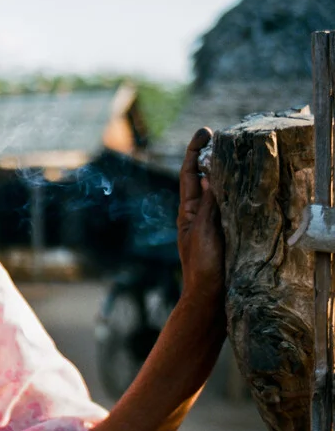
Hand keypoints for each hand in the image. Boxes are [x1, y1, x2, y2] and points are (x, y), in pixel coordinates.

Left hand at [177, 128, 224, 304]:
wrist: (209, 298)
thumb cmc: (202, 267)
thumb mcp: (203, 232)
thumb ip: (207, 206)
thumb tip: (207, 178)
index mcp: (188, 212)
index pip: (190, 174)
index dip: (195, 151)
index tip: (205, 132)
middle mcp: (197, 216)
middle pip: (202, 179)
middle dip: (209, 157)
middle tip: (222, 137)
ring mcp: (209, 225)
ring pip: (215, 192)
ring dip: (222, 174)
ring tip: (234, 154)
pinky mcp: (221, 235)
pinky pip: (227, 207)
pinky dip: (232, 194)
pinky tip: (243, 188)